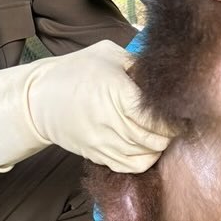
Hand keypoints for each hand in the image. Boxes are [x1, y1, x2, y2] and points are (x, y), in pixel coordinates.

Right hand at [0, 41, 173, 173]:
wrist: (38, 100)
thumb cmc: (75, 71)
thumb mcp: (107, 54)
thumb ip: (136, 63)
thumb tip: (163, 73)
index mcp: (115, 91)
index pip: (153, 116)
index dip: (172, 119)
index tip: (182, 113)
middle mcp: (109, 120)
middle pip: (152, 139)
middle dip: (170, 134)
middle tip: (176, 124)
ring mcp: (102, 141)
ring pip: (144, 156)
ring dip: (158, 148)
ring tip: (162, 135)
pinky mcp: (96, 154)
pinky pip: (128, 167)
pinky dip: (144, 161)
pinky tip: (146, 147)